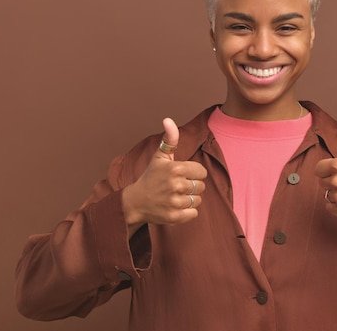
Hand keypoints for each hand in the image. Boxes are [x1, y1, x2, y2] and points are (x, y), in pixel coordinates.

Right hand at [122, 117, 206, 234]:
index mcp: (176, 168)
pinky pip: (194, 213)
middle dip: (192, 186)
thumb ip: (170, 139)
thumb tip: (168, 120)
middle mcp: (176, 185)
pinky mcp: (174, 216)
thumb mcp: (160, 156)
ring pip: (198, 200)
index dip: (194, 174)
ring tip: (176, 196)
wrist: (135, 201)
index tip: (182, 175)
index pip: (201, 172)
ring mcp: (174, 202)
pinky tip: (176, 206)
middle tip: (177, 187)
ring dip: (189, 199)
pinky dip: (188, 212)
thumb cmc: (151, 177)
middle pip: (201, 186)